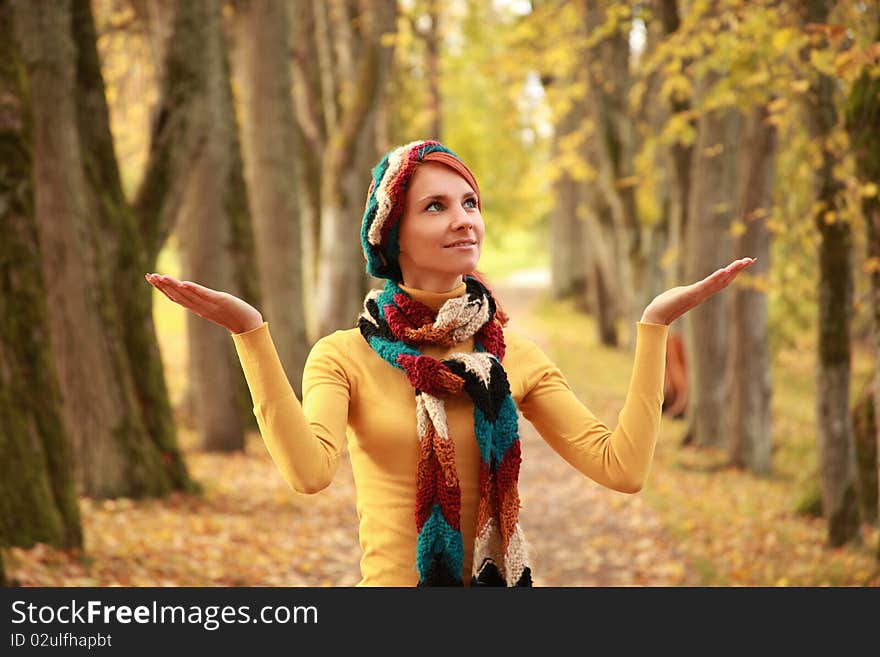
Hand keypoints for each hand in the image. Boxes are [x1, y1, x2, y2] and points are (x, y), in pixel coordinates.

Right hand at [145, 273, 263, 333]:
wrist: (249, 325)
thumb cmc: (234, 315)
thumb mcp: (215, 305)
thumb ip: (204, 300)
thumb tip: (196, 294)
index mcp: (198, 307)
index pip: (176, 297)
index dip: (162, 288)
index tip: (151, 278)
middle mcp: (200, 307)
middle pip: (177, 296)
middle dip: (162, 286)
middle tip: (149, 276)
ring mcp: (209, 305)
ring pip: (187, 295)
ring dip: (174, 286)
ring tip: (161, 277)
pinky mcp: (220, 301)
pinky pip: (204, 295)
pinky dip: (193, 290)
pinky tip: (183, 284)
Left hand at [640, 257, 756, 325]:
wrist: (655, 317)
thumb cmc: (665, 306)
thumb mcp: (680, 295)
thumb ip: (688, 293)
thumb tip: (688, 293)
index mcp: (702, 292)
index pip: (721, 281)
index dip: (733, 272)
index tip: (744, 262)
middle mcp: (703, 294)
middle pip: (725, 280)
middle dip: (737, 270)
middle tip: (751, 260)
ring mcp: (698, 295)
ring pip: (718, 282)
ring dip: (731, 272)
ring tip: (742, 262)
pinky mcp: (690, 295)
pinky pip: (705, 285)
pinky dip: (715, 278)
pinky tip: (723, 271)